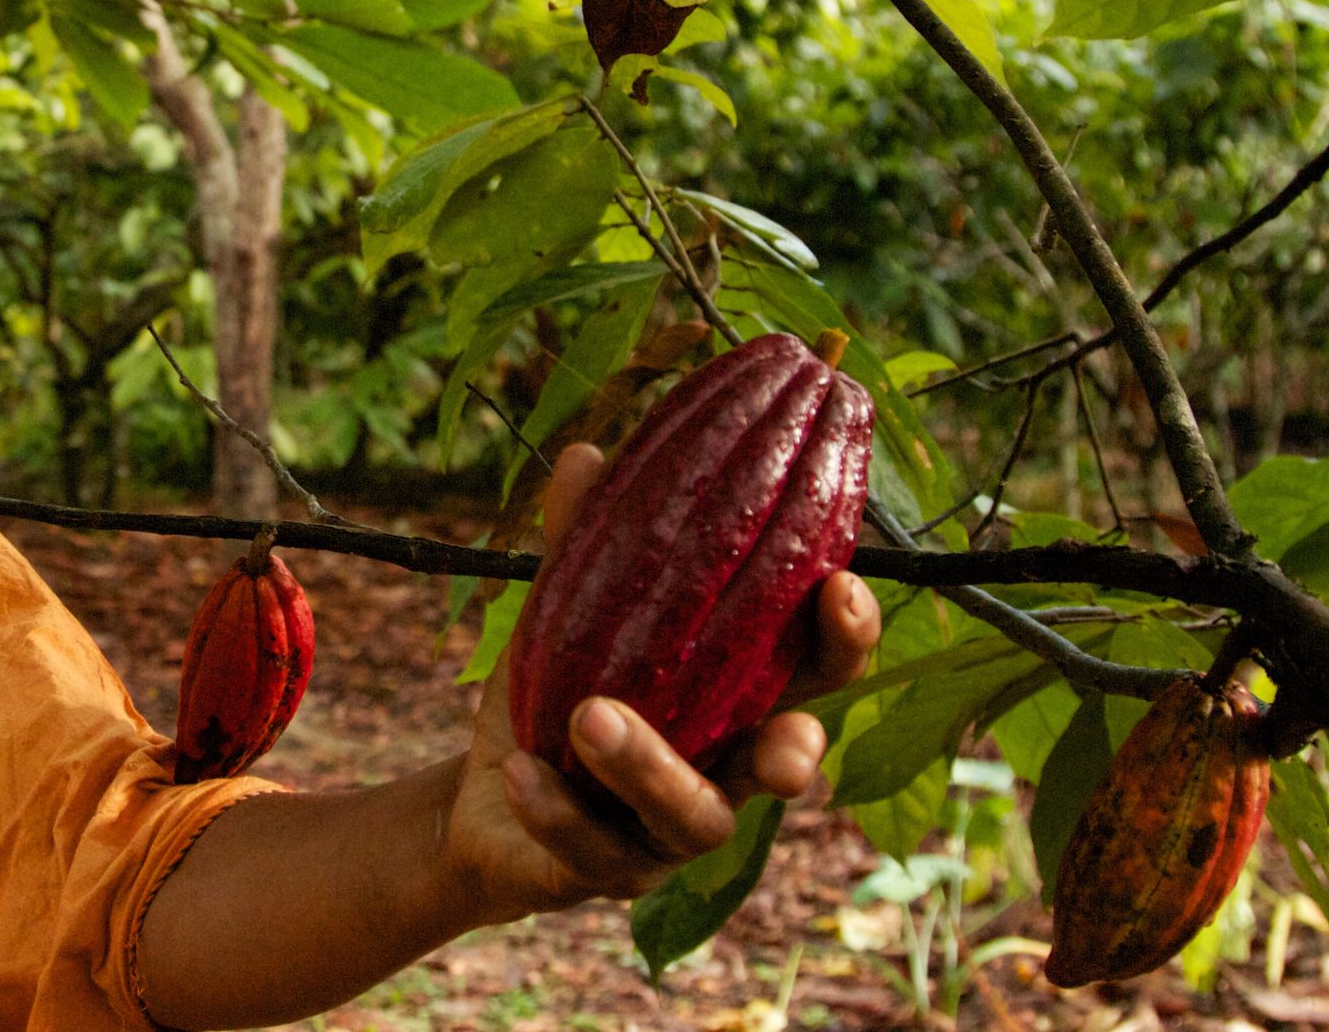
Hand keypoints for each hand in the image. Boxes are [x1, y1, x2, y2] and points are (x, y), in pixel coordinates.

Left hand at [440, 441, 879, 923]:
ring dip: (649, 768)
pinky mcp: (606, 872)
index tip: (839, 587)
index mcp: (735, 697)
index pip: (814, 672)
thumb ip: (584, 540)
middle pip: (787, 765)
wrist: (487, 798)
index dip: (842, 637)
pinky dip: (558, 809)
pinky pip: (592, 848)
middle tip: (788, 736)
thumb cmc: (559, 692)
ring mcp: (668, 833)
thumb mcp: (567, 611)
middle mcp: (722, 769)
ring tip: (592, 716)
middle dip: (795, 749)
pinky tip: (523, 772)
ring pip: (693, 819)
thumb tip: (588, 456)